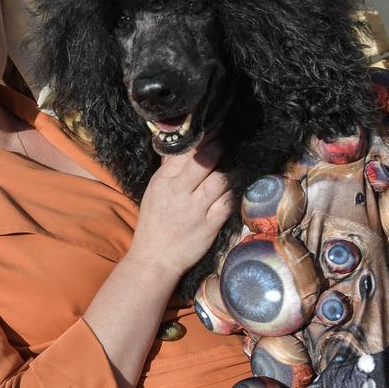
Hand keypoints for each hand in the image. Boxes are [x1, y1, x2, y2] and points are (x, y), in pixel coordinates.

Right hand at [126, 140, 232, 276]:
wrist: (155, 258)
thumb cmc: (155, 222)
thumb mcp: (155, 190)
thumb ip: (169, 168)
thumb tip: (180, 145)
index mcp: (164, 181)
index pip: (185, 151)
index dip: (203, 137)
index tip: (214, 128)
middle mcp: (179, 192)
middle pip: (205, 161)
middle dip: (219, 148)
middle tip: (226, 144)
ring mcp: (195, 209)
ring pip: (220, 180)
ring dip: (228, 172)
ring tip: (231, 168)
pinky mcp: (209, 225)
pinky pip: (228, 203)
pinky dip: (233, 194)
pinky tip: (233, 190)